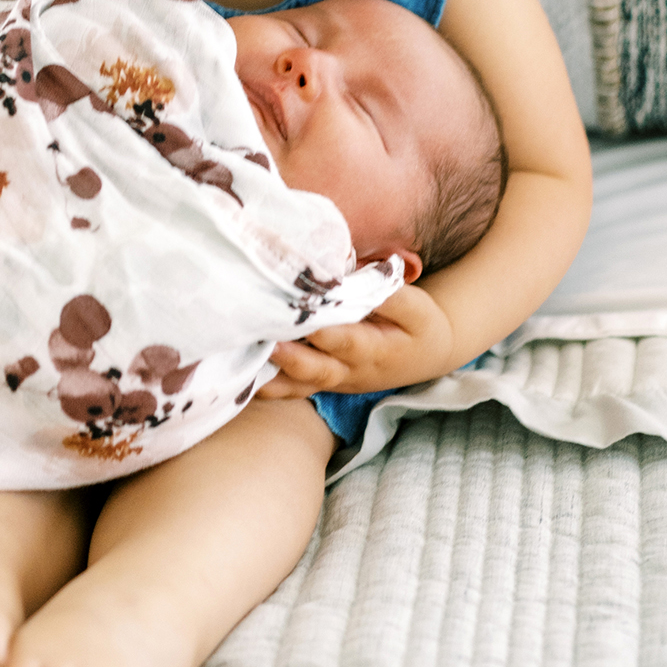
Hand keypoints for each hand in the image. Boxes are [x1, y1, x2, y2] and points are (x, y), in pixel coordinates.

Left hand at [260, 282, 456, 398]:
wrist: (427, 354)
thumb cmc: (418, 324)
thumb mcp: (416, 307)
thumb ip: (387, 294)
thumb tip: (354, 276)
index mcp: (376, 349)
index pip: (346, 340)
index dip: (324, 332)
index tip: (301, 316)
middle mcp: (350, 371)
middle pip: (317, 369)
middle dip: (290, 357)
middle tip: (265, 343)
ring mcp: (333, 380)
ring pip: (299, 385)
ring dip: (271, 377)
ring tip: (242, 363)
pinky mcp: (321, 382)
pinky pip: (291, 389)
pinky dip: (266, 386)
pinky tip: (238, 377)